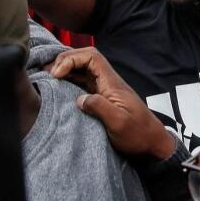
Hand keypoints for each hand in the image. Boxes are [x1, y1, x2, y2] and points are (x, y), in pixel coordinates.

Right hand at [49, 47, 175, 160]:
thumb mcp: (118, 122)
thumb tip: (79, 98)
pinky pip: (82, 84)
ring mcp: (104, 90)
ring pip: (82, 70)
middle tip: (49, 74)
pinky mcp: (101, 100)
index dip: (71, 59)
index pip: (91, 57)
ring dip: (65, 70)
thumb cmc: (138, 134)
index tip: (57, 74)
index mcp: (112, 83)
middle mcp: (108, 82)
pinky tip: (58, 88)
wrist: (152, 144)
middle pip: (85, 59)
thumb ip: (99, 107)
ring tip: (48, 78)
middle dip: (65, 60)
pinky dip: (69, 82)